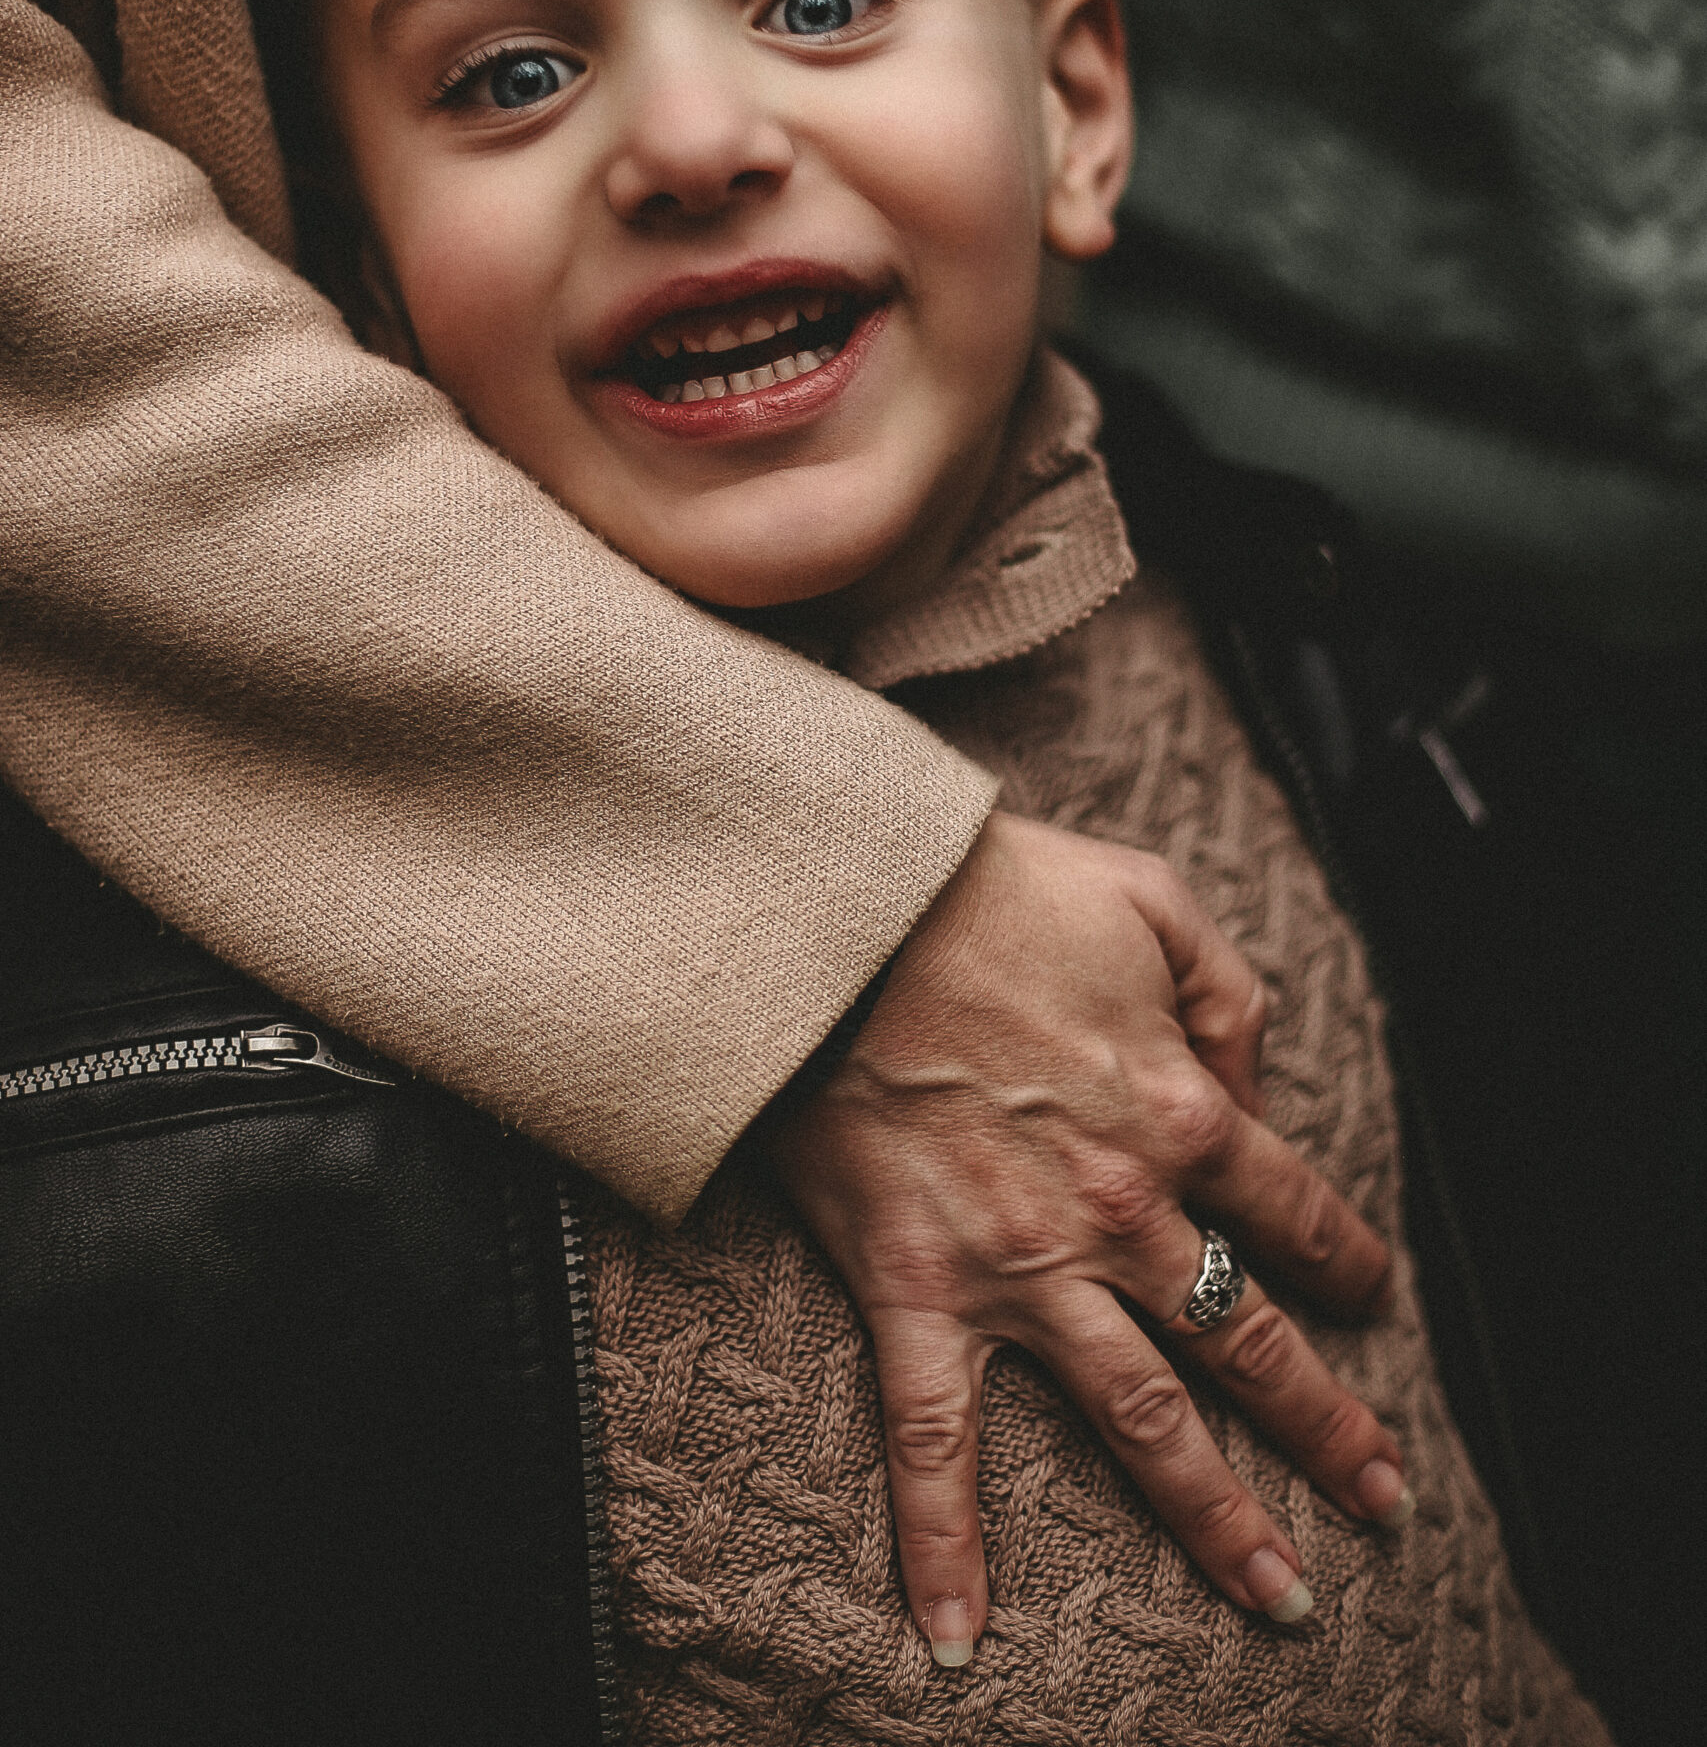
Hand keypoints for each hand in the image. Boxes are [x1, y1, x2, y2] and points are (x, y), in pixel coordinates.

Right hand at [768, 809, 1405, 1660]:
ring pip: (1142, 1419)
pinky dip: (943, 1543)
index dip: (1345, 1257)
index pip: (1293, 1210)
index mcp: (1182, 1112)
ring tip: (1282, 1596)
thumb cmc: (993, 891)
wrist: (844, 915)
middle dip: (1327, 1430)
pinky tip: (956, 1636)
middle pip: (1248, 1344)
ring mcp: (1023, 1267)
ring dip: (1217, 1517)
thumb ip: (1227, 991)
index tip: (1373, 1295)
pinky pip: (933, 1438)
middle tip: (1383, 1499)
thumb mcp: (1148, 899)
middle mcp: (1123, 1213)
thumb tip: (1251, 1089)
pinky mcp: (918, 1291)